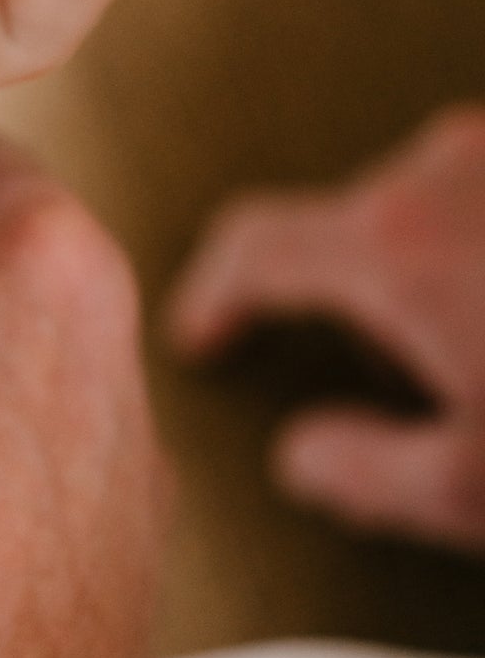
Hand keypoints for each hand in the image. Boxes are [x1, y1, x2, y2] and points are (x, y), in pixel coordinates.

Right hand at [168, 108, 484, 550]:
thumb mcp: (475, 486)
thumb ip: (363, 473)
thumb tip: (302, 459)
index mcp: (392, 245)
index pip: (252, 248)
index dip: (210, 296)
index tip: (200, 333)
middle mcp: (446, 171)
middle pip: (343, 225)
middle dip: (348, 298)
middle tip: (394, 378)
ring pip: (422, 201)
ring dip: (424, 268)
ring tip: (478, 348)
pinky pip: (481, 191)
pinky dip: (476, 245)